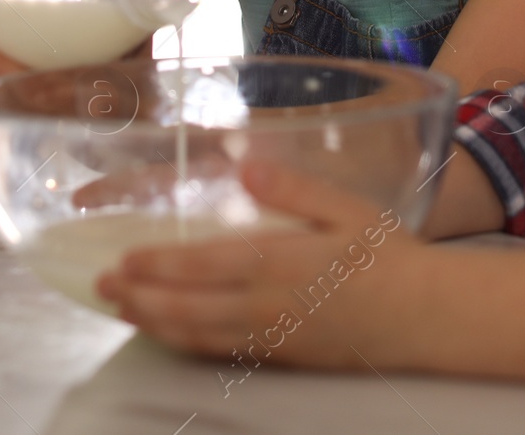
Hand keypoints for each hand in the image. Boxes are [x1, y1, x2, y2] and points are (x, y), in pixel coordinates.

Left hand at [96, 161, 419, 369]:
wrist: (424, 316)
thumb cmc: (386, 255)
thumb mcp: (348, 208)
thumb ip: (296, 189)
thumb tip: (247, 167)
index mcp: (281, 263)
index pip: (203, 266)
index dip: (157, 266)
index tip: (121, 259)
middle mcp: (268, 306)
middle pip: (188, 307)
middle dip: (139, 297)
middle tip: (101, 286)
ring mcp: (272, 337)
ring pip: (197, 335)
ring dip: (153, 323)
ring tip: (120, 310)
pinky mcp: (280, 356)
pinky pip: (221, 353)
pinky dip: (185, 344)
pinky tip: (168, 333)